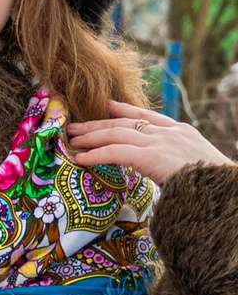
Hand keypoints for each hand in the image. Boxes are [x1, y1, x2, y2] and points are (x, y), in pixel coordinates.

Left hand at [63, 101, 230, 180]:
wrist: (226, 189)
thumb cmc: (214, 184)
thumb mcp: (196, 164)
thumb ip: (176, 160)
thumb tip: (165, 169)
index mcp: (182, 131)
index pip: (148, 116)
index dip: (124, 110)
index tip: (107, 105)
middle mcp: (169, 132)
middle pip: (125, 123)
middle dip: (97, 124)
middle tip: (75, 125)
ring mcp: (161, 142)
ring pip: (116, 134)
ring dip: (90, 137)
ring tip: (71, 140)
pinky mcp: (152, 157)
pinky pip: (115, 152)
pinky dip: (95, 154)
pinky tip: (80, 159)